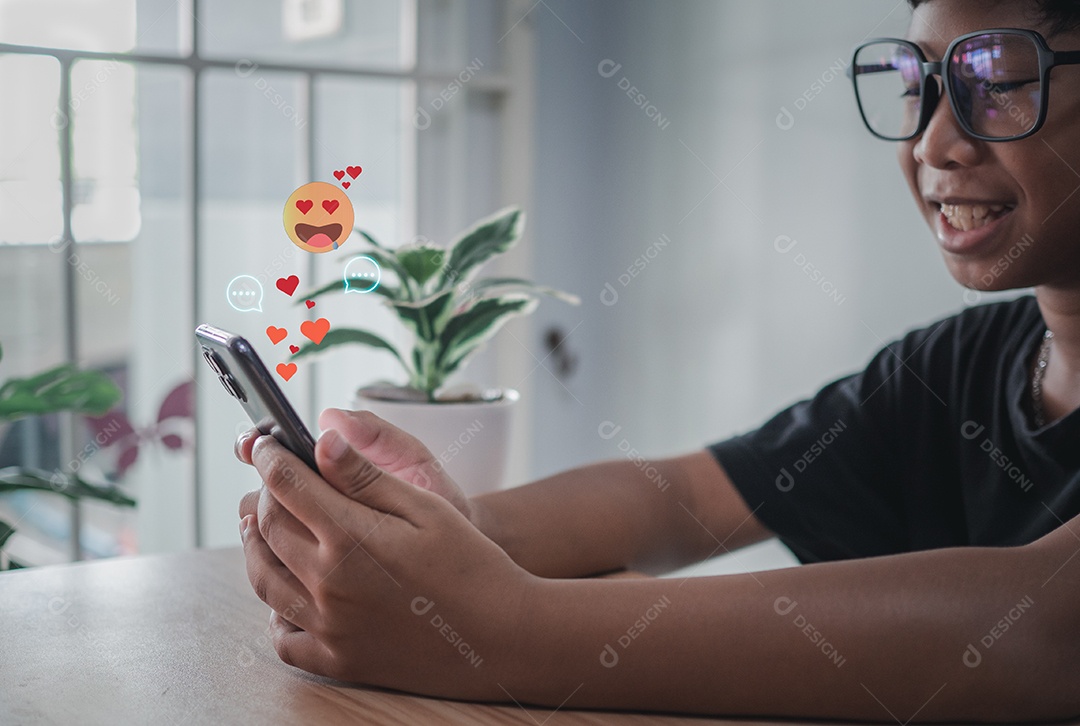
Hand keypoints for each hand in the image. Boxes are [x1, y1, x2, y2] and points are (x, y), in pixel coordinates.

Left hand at [238, 429, 533, 697]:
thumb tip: (323, 439)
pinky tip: (287, 592)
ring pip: (264, 579)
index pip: (286, 485)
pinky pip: (284, 637)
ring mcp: (329, 626)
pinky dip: (275, 612)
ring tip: (261, 526)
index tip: (267, 445)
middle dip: (263, 495)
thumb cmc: (471, 564)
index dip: (271, 457)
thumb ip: (366, 476)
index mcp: (351, 537)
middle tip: (271, 481)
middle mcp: (328, 583)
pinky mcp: (338, 660)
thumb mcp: (425, 506)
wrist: (502, 635)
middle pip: (269, 527)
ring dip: (256, 546)